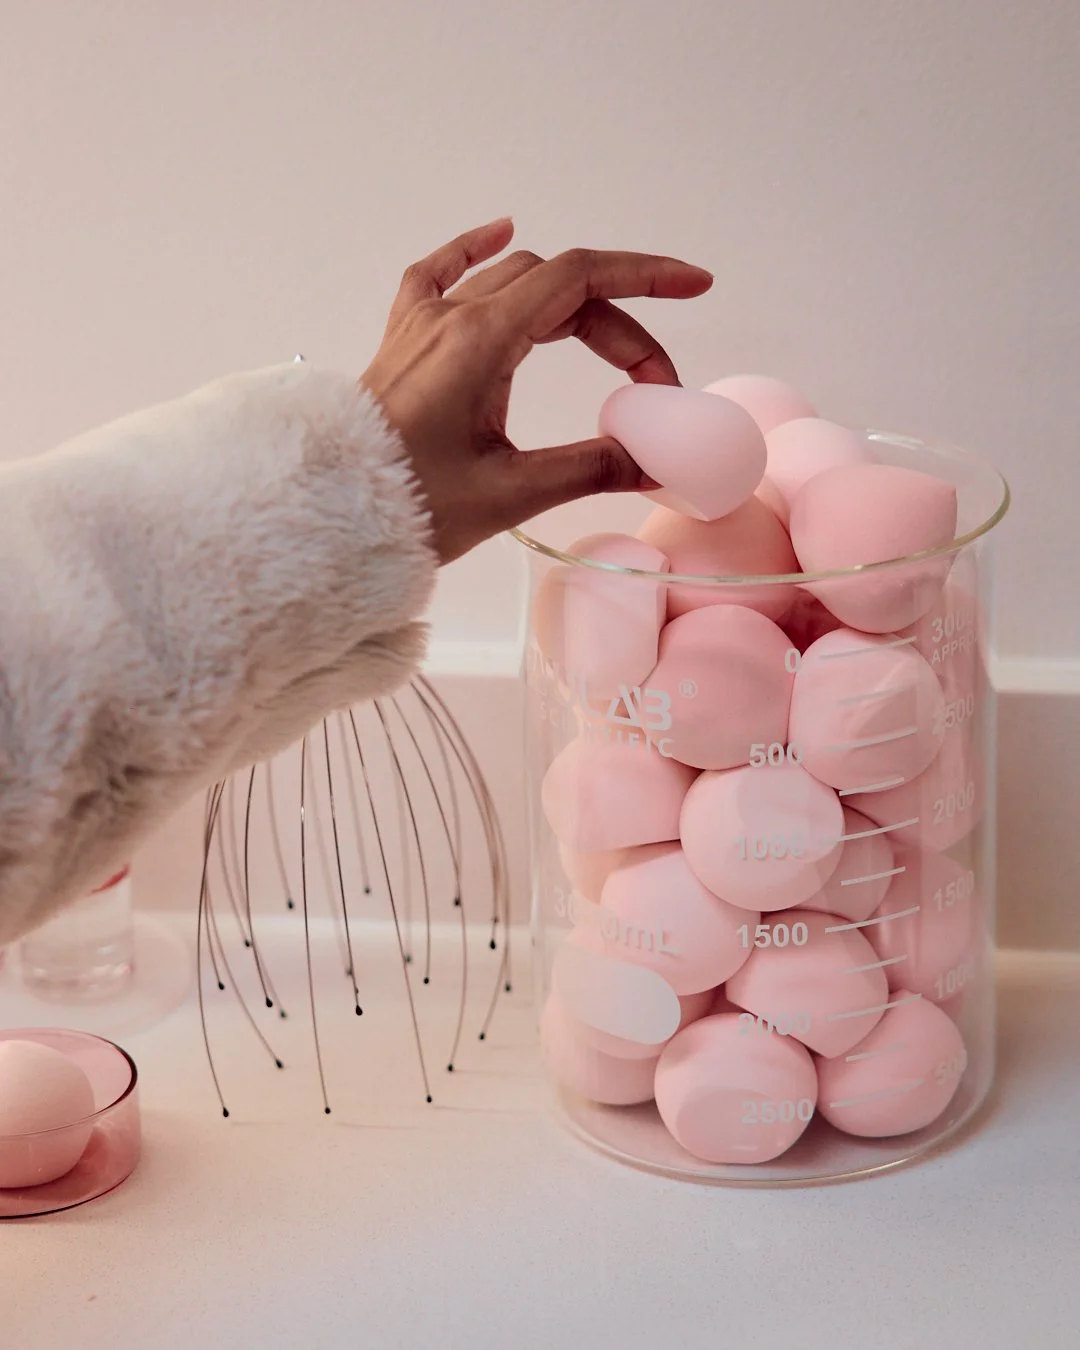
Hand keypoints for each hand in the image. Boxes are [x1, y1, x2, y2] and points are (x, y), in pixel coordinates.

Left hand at [359, 218, 713, 562]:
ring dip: (570, 307)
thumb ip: (589, 468)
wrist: (326, 514)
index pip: (579, 280)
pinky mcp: (404, 343)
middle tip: (653, 385)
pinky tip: (498, 233)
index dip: (644, 276)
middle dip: (617, 326)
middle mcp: (451, 319)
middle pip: (557, 288)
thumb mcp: (510, 494)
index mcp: (480, 341)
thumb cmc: (404, 506)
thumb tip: (651, 463)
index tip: (693, 285)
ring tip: (611, 349)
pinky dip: (476, 251)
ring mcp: (423, 325)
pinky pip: (439, 273)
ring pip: (513, 282)